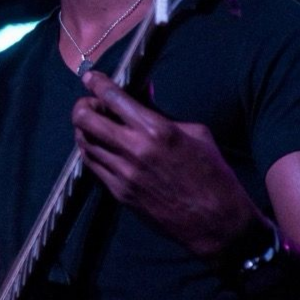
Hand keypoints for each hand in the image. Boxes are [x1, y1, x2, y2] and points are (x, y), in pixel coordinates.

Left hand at [72, 70, 261, 258]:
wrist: (216, 222)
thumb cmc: (213, 173)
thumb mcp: (195, 132)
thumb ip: (161, 112)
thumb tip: (142, 90)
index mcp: (156, 130)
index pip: (112, 98)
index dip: (96, 83)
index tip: (91, 77)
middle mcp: (134, 150)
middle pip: (85, 120)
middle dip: (83, 106)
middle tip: (91, 104)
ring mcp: (123, 174)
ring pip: (84, 143)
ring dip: (85, 129)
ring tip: (95, 124)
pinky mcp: (119, 193)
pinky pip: (93, 165)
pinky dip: (92, 150)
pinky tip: (101, 146)